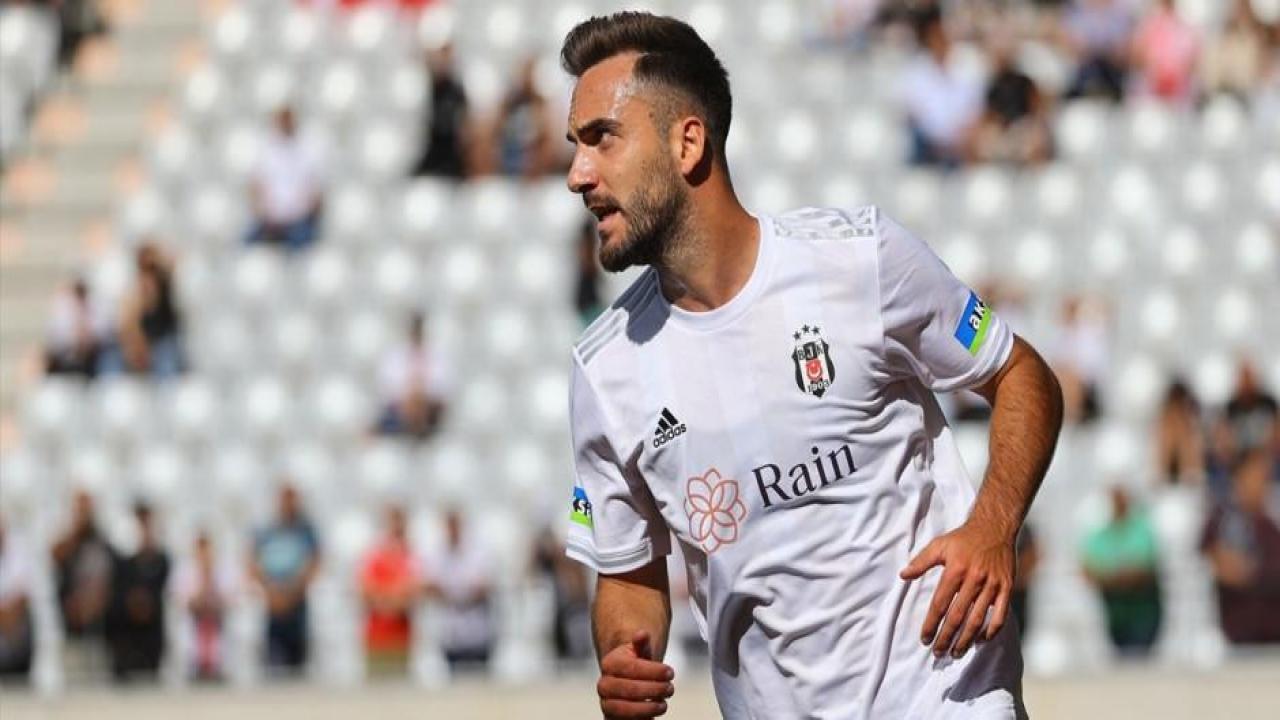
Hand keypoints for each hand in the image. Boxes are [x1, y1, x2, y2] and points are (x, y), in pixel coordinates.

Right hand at [597, 630, 674, 718]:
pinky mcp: (611, 719)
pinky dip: (642, 719)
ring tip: (663, 704)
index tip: (670, 672)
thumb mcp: (642, 653)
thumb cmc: (638, 667)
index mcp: (610, 663)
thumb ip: (642, 644)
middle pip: (629, 689)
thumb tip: (642, 633)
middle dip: (654, 689)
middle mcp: (604, 684)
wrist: (627, 683)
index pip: (632, 667)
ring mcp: (606, 703)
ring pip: (625, 710)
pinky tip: (653, 716)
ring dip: (648, 708)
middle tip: (670, 688)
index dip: (653, 671)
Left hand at [900, 521, 1014, 658]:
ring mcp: (992, 585)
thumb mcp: (939, 545)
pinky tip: (980, 640)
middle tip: (938, 653)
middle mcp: (974, 579)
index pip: (940, 604)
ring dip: (966, 640)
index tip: (924, 639)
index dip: (931, 624)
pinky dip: (991, 631)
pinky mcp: (1006, 588)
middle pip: (958, 617)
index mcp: (955, 570)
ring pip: (978, 620)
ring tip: (956, 653)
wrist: (994, 528)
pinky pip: (1000, 615)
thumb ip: (921, 562)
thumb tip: (903, 576)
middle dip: (947, 638)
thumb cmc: (963, 538)